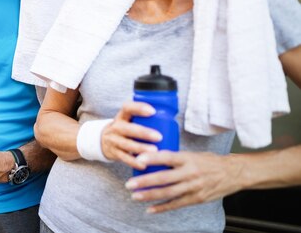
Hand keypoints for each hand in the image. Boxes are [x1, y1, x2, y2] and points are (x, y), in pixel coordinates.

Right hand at [101, 101, 160, 168]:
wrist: (103, 141)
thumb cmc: (124, 130)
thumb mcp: (128, 121)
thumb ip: (143, 119)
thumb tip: (170, 119)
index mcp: (122, 116)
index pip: (127, 108)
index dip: (139, 108)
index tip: (152, 111)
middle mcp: (116, 127)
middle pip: (127, 128)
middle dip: (143, 132)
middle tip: (159, 137)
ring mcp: (113, 140)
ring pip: (126, 144)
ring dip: (140, 148)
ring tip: (154, 151)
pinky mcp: (114, 153)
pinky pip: (124, 158)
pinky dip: (134, 162)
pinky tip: (143, 164)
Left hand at [125, 151, 242, 213]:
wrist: (233, 173)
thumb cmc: (209, 161)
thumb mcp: (192, 154)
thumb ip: (175, 157)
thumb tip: (152, 156)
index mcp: (187, 158)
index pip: (167, 157)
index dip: (152, 158)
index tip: (138, 159)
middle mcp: (189, 173)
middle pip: (164, 178)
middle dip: (145, 182)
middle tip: (129, 184)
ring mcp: (193, 187)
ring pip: (168, 193)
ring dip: (150, 196)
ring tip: (135, 196)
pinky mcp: (197, 199)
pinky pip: (177, 204)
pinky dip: (162, 208)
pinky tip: (150, 209)